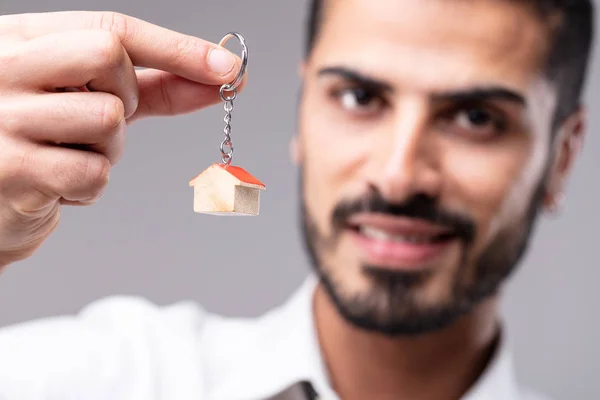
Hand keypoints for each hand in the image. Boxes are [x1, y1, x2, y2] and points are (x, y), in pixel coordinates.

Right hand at [0, 11, 244, 267]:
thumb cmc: (41, 142)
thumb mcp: (86, 98)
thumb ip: (150, 85)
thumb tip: (222, 75)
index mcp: (19, 39)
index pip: (111, 27)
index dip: (177, 48)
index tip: (228, 68)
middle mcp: (2, 68)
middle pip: (108, 55)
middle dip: (127, 94)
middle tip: (101, 118)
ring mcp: (2, 118)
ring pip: (108, 118)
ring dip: (109, 148)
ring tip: (69, 156)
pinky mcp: (12, 170)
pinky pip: (94, 172)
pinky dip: (90, 187)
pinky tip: (57, 186)